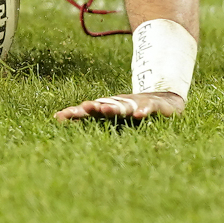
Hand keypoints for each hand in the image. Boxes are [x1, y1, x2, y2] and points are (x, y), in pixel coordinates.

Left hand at [54, 92, 184, 121]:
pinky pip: (148, 109)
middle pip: (103, 106)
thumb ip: (92, 122)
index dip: (74, 114)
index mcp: (108, 109)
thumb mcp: (114, 120)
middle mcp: (119, 104)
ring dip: (114, 108)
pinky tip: (138, 116)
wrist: (164, 101)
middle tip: (82, 107)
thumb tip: (59, 120)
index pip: (88, 112)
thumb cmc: (133, 112)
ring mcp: (136, 104)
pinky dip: (143, 112)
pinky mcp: (153, 106)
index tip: (58, 117)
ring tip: (104, 110)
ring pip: (123, 107)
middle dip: (92, 108)